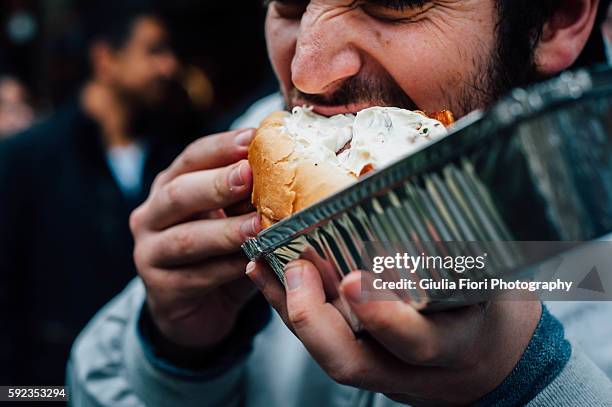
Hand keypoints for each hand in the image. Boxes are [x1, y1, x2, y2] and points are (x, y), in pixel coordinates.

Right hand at [130, 128, 261, 348]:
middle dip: (215, 183)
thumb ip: (249, 197)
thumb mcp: (232, 219)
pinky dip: (227, 269)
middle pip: (179, 194)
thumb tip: (291, 164)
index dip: (220, 147)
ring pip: (186, 238)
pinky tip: (252, 263)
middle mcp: (151, 216)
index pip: (191, 158)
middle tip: (248, 174)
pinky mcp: (162, 290)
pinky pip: (196, 277)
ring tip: (257, 225)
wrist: (197, 311)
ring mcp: (150, 254)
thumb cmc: (220, 254)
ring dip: (224, 231)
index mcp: (170, 188)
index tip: (252, 137)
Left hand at [247, 260, 540, 405]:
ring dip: (290, 307)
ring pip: (326, 351)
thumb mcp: (497, 282)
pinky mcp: (365, 358)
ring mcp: (383, 369)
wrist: (494, 359)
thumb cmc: (495, 311)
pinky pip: (321, 339)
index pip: (419, 342)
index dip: (384, 317)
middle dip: (313, 318)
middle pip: (352, 362)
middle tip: (297, 267)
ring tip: (264, 262)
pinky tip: (267, 272)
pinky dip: (289, 306)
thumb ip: (469, 250)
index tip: (355, 279)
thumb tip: (429, 191)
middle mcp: (412, 369)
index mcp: (456, 346)